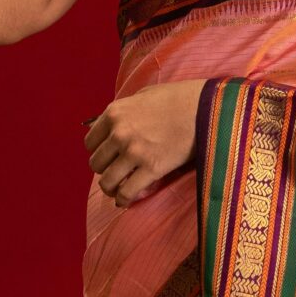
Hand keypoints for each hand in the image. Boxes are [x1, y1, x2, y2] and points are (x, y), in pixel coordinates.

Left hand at [83, 80, 205, 207]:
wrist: (206, 108)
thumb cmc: (177, 98)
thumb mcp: (143, 95)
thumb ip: (125, 111)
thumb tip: (113, 125)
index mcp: (114, 113)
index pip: (90, 142)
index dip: (98, 151)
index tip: (107, 156)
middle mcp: (119, 133)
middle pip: (96, 163)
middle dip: (104, 170)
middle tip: (114, 172)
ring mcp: (134, 152)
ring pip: (106, 181)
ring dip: (110, 187)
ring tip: (116, 190)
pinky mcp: (152, 168)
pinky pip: (126, 192)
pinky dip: (123, 199)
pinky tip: (125, 201)